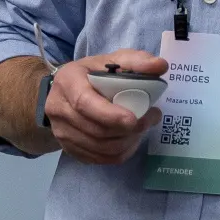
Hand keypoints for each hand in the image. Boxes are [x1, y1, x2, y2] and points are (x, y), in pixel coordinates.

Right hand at [46, 49, 166, 164]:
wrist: (66, 91)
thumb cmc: (93, 73)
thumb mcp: (113, 60)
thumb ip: (136, 61)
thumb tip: (160, 66)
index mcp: (68, 81)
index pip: (84, 103)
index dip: (109, 115)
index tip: (133, 120)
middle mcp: (58, 108)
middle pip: (94, 129)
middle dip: (127, 130)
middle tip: (151, 118)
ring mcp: (61, 131)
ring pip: (97, 147)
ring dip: (126, 142)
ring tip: (143, 127)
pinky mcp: (68, 147)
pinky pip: (96, 159)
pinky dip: (118, 153)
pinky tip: (131, 140)